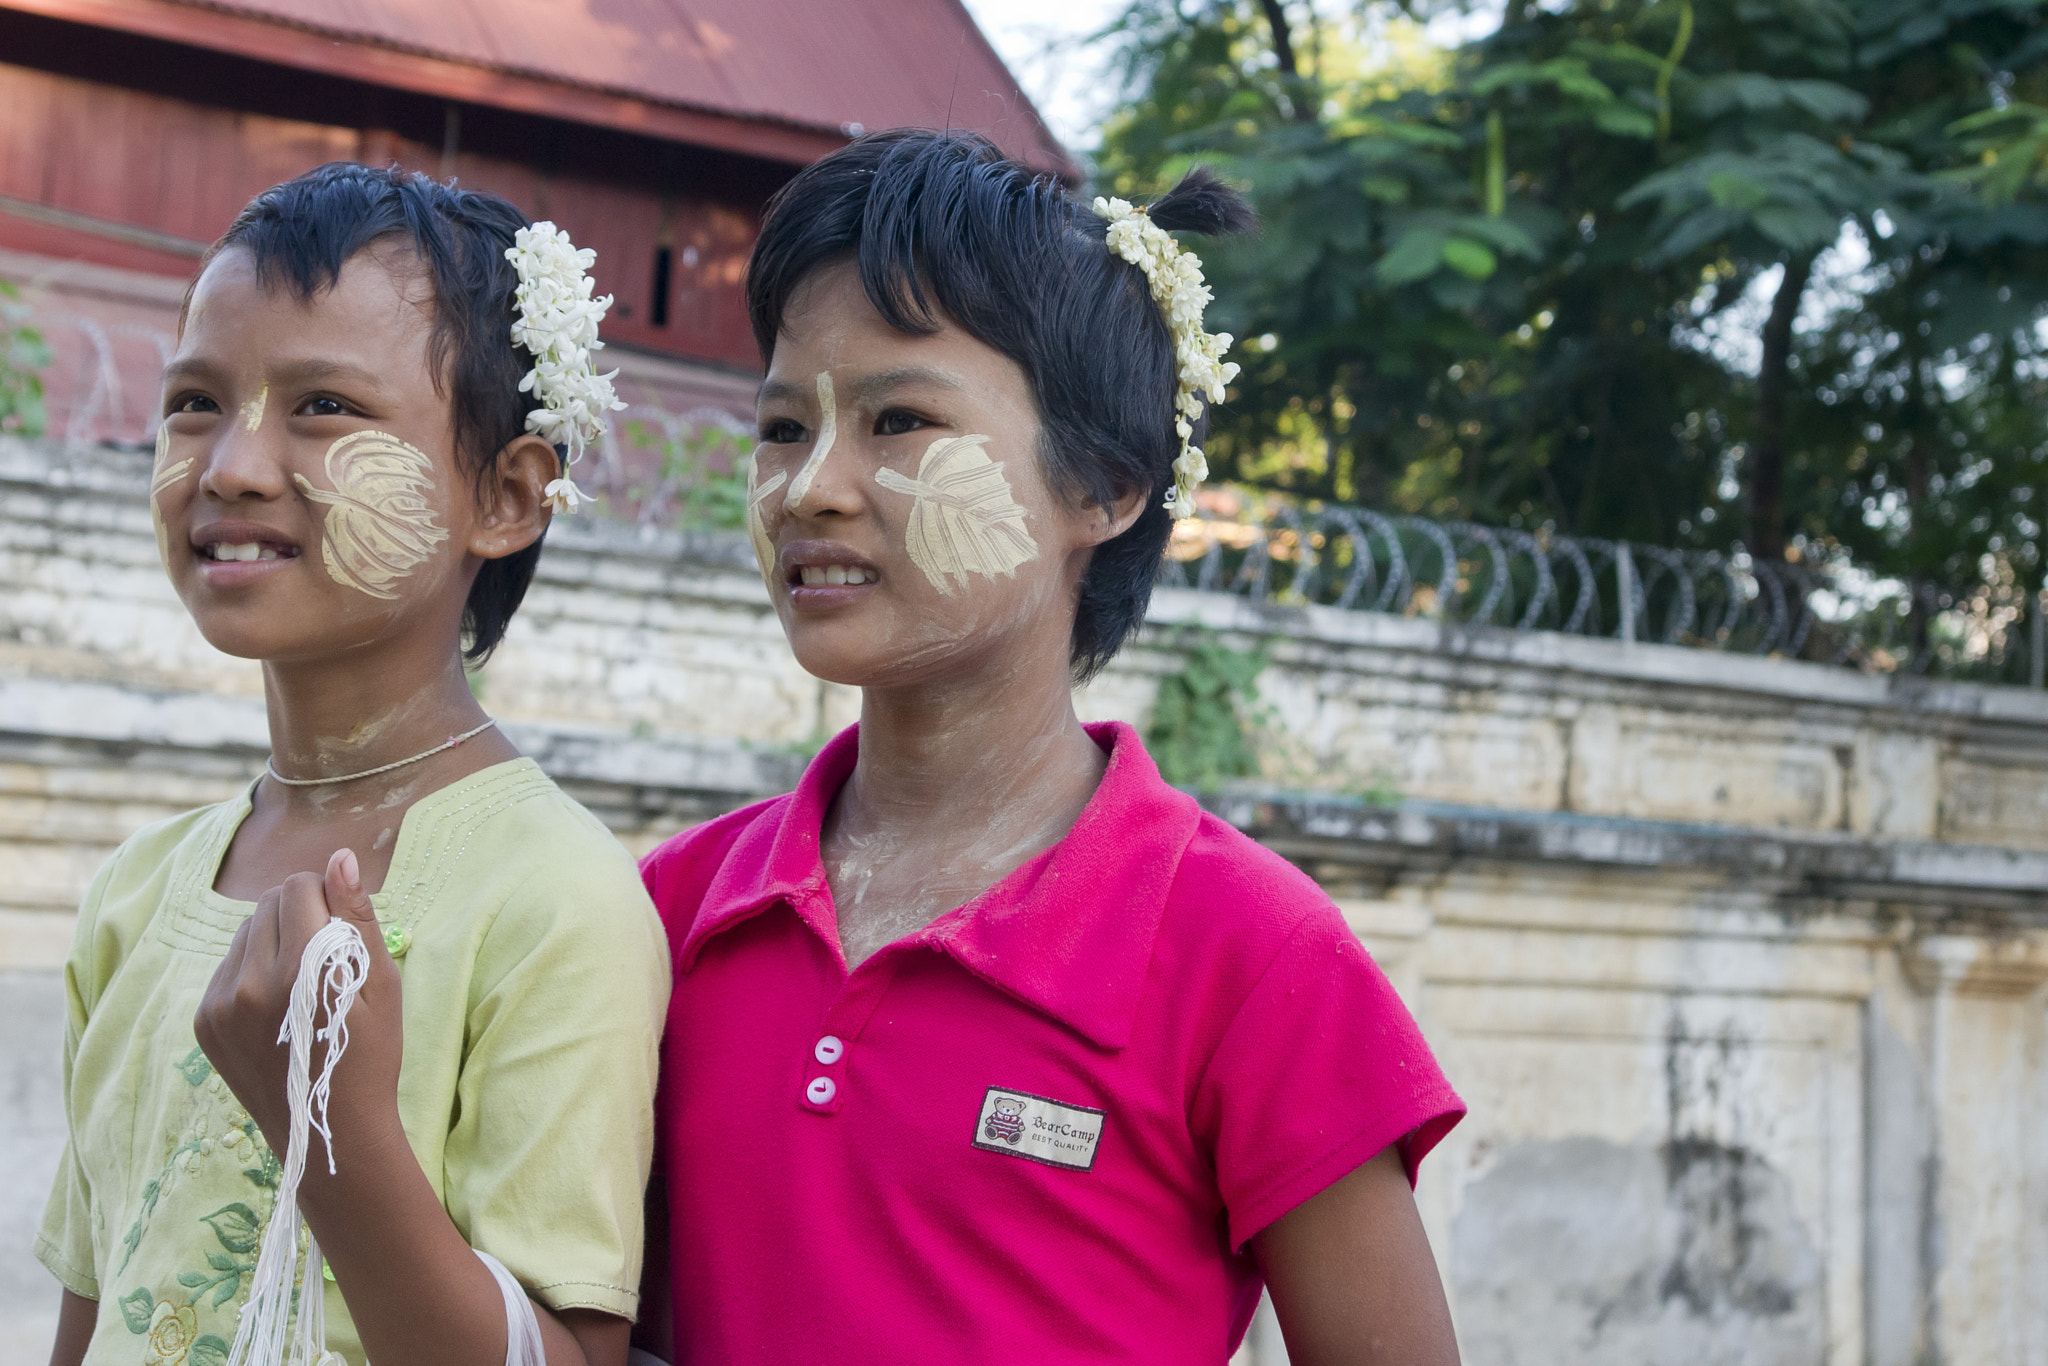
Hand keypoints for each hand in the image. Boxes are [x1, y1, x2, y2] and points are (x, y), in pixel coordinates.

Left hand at [194, 849, 405, 1166]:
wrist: (331, 1133)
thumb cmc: (372, 1055)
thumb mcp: (381, 984)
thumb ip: (356, 917)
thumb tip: (340, 858)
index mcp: (298, 971)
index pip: (298, 887)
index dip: (328, 900)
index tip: (344, 936)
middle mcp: (248, 983)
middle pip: (269, 904)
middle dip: (300, 916)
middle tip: (325, 963)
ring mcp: (219, 1005)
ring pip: (245, 933)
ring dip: (274, 942)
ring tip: (301, 987)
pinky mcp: (204, 1022)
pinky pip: (227, 967)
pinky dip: (252, 973)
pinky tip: (277, 1007)